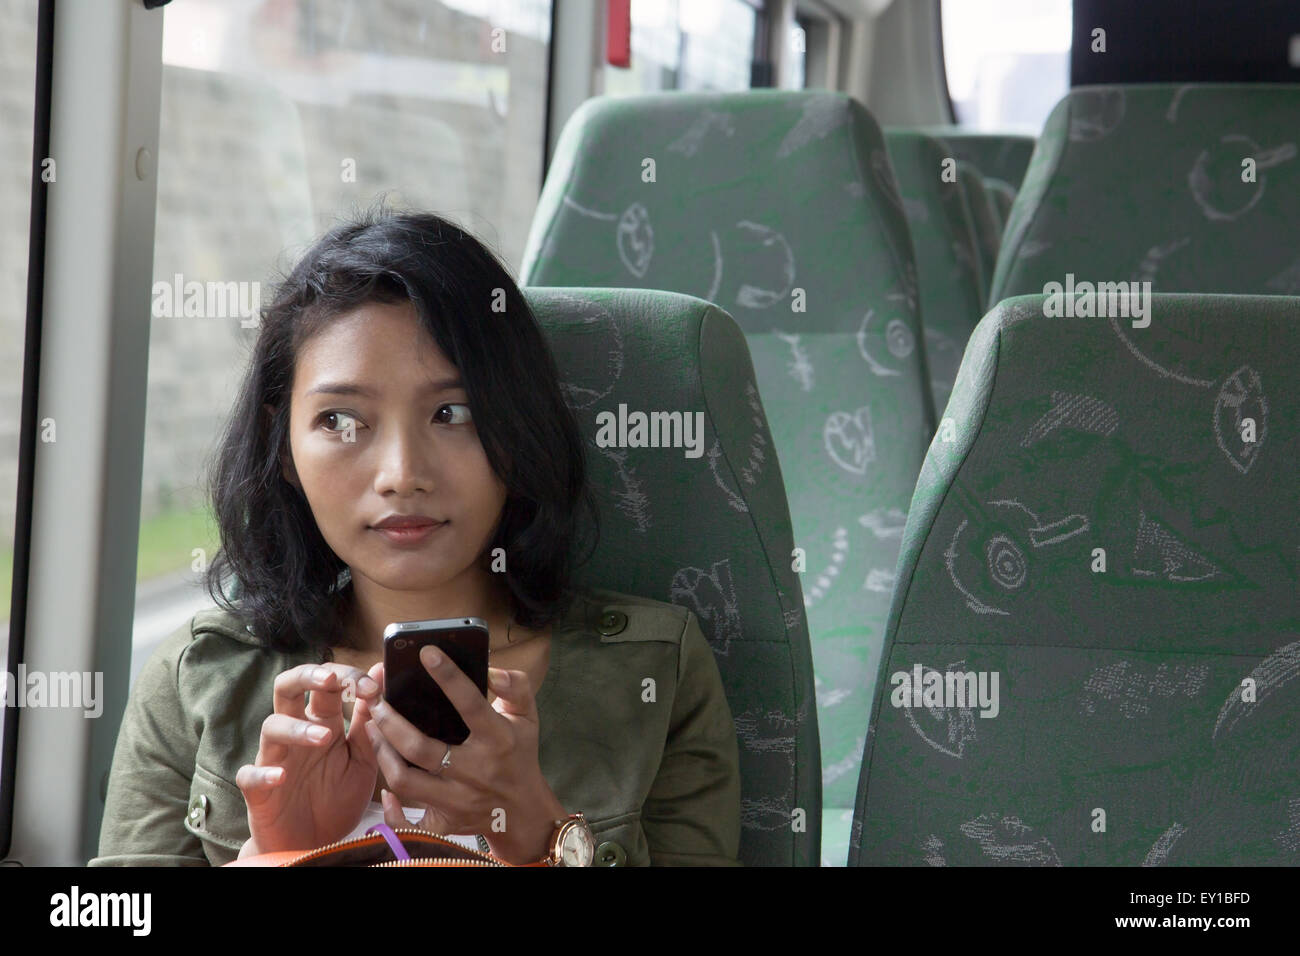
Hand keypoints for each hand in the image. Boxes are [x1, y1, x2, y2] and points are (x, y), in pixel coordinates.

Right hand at [236, 662, 381, 853]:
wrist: (316, 846)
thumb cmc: (338, 800)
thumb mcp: (363, 760)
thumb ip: (368, 721)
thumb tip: (380, 672)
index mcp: (323, 723)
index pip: (327, 684)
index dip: (348, 677)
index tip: (374, 686)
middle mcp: (296, 734)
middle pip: (288, 687)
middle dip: (307, 675)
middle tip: (331, 678)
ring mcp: (275, 759)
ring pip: (271, 726)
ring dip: (296, 728)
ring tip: (324, 738)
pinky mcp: (258, 791)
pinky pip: (250, 775)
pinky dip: (263, 773)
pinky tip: (280, 776)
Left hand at [359, 647, 566, 863]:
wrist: (525, 813)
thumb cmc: (520, 756)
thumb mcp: (527, 717)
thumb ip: (515, 687)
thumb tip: (491, 671)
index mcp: (497, 739)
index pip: (470, 703)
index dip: (448, 676)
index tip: (426, 653)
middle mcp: (476, 771)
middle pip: (420, 747)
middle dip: (390, 722)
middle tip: (376, 702)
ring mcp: (459, 800)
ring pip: (406, 780)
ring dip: (383, 754)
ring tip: (374, 731)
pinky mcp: (446, 823)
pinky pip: (410, 823)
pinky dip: (393, 810)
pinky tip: (386, 792)